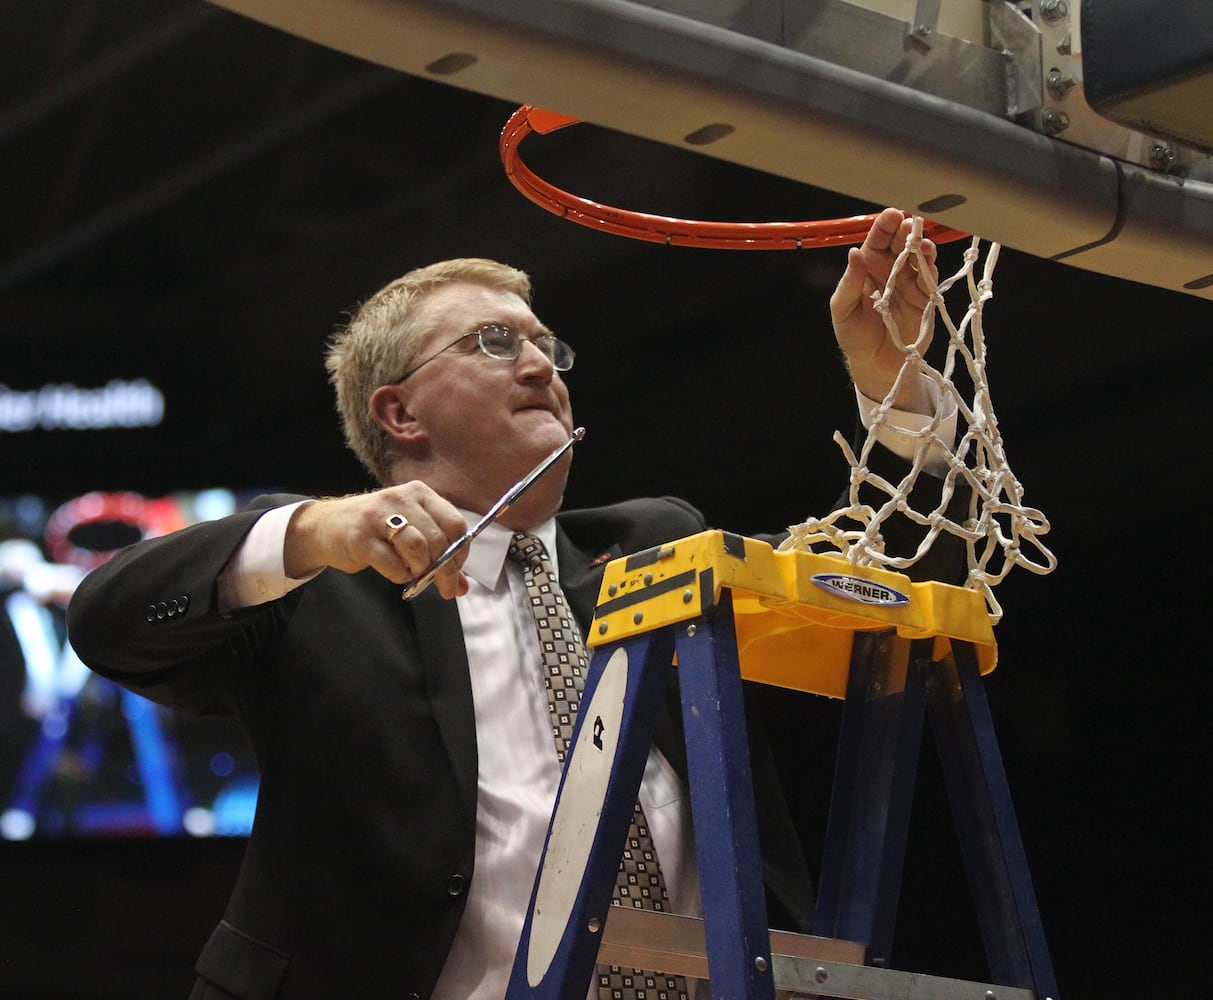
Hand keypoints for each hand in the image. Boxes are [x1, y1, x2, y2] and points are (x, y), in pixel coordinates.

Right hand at [284, 483, 469, 598]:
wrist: (325, 526)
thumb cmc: (375, 530)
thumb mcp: (410, 533)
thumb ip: (438, 555)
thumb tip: (461, 587)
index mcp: (419, 493)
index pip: (455, 523)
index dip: (461, 552)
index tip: (456, 571)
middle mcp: (400, 499)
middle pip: (438, 539)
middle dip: (445, 570)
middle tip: (443, 587)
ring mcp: (378, 516)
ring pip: (417, 548)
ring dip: (422, 570)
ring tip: (416, 576)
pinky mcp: (359, 537)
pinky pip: (391, 564)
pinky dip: (399, 575)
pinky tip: (396, 572)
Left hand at [830, 208, 938, 413]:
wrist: (875, 365)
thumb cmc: (854, 335)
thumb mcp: (842, 308)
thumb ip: (850, 281)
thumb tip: (854, 252)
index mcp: (869, 267)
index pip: (878, 239)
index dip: (886, 225)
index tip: (893, 215)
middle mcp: (891, 270)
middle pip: (902, 243)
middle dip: (907, 232)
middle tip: (910, 225)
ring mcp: (910, 283)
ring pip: (919, 258)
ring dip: (922, 248)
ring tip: (922, 243)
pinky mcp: (926, 298)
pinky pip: (930, 279)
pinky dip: (930, 269)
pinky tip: (928, 261)